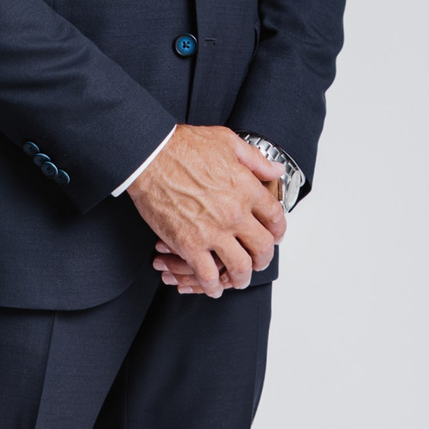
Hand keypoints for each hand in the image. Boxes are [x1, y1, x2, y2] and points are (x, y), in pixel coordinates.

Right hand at [127, 126, 286, 297]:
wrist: (149, 157)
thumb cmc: (183, 146)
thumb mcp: (227, 142)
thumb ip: (255, 159)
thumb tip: (275, 170)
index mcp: (246, 189)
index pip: (276, 217)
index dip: (278, 230)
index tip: (274, 235)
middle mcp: (234, 214)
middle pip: (263, 247)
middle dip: (264, 258)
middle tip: (259, 261)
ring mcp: (213, 232)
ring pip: (240, 267)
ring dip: (242, 278)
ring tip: (238, 279)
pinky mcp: (189, 245)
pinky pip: (208, 275)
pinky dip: (212, 286)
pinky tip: (213, 286)